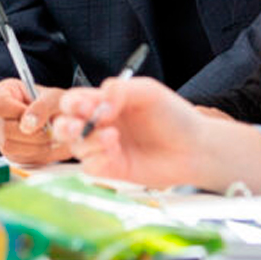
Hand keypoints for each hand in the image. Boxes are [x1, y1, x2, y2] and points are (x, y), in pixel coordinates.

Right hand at [0, 80, 70, 166]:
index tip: (39, 119)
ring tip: (50, 137)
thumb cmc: (53, 103)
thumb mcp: (53, 97)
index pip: (0, 106)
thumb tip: (28, 124)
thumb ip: (42, 107)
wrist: (59, 118)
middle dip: (32, 134)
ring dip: (34, 145)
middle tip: (50, 131)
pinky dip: (35, 153)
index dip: (19, 114)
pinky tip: (46, 144)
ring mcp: (0, 134)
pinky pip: (17, 157)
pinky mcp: (9, 151)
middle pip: (4, 129)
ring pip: (9, 146)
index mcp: (4, 94)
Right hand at [54, 77, 260, 192]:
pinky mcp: (112, 169)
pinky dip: (97, 159)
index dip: (74, 103)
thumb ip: (120, 91)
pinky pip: (91, 167)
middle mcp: (102, 124)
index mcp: (107, 101)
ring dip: (88, 141)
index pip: (76, 100)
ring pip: (76, 146)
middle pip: (66, 124)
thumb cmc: (174, 116)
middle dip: (66, 125)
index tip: (86, 105)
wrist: (194, 148)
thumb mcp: (148, 92)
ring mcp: (106, 147)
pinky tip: (114, 152)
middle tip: (78, 125)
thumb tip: (100, 102)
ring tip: (112, 137)